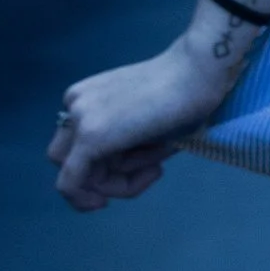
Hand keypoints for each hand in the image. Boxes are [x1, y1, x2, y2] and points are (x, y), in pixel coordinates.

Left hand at [50, 40, 234, 209]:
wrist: (198, 73)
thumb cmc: (183, 94)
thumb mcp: (142, 124)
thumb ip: (122, 146)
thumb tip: (114, 173)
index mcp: (85, 97)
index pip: (79, 145)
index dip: (108, 166)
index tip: (144, 166)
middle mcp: (74, 104)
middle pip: (71, 161)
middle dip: (105, 178)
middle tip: (149, 171)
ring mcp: (79, 120)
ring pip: (76, 177)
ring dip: (118, 184)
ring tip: (158, 166)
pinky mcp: (89, 139)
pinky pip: (72, 184)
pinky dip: (93, 197)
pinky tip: (128, 188)